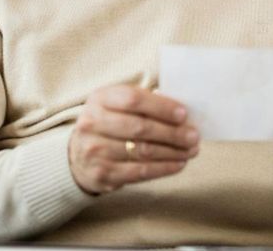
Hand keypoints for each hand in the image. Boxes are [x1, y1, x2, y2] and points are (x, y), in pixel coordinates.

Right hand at [68, 85, 199, 194]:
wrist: (78, 156)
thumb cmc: (109, 124)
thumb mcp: (117, 105)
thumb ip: (144, 103)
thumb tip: (181, 112)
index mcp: (100, 99)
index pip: (133, 99)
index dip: (161, 107)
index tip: (184, 114)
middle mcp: (92, 123)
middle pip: (140, 127)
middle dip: (172, 133)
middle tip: (194, 136)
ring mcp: (95, 150)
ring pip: (143, 151)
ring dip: (173, 152)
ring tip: (191, 150)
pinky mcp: (102, 174)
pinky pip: (140, 172)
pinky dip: (163, 168)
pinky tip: (179, 164)